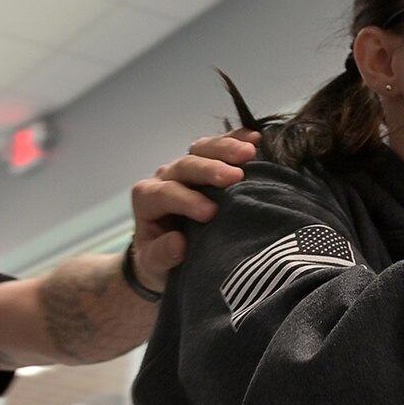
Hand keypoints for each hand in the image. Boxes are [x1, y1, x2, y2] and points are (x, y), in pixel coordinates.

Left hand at [127, 129, 259, 292]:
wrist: (167, 255)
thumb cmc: (160, 261)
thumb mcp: (155, 266)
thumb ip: (161, 256)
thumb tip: (178, 243)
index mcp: (148, 199)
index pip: (165, 193)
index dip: (186, 200)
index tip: (210, 212)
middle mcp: (166, 178)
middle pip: (185, 166)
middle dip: (209, 169)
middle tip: (235, 177)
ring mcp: (187, 169)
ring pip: (202, 150)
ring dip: (226, 149)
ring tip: (250, 153)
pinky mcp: (206, 164)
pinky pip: (220, 147)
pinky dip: (237, 140)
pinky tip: (255, 139)